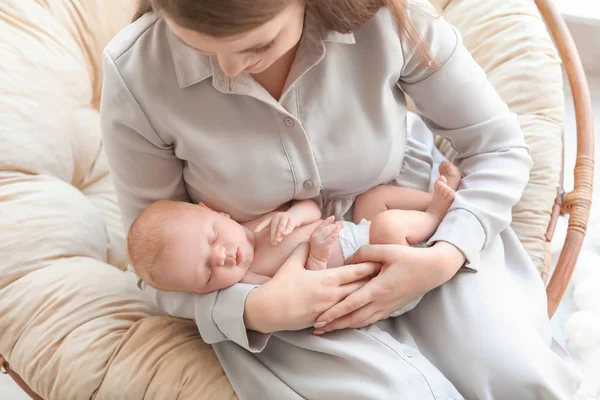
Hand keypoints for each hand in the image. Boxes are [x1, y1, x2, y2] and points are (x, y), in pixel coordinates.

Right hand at [244, 242, 379, 332]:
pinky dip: (354, 309)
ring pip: (354, 302)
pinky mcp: (325, 320)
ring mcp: (330, 309)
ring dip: (366, 296)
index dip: (369, 266)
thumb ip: (303, 249)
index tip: (380, 261)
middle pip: (360, 288)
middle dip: (373, 281)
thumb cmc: (280, 286)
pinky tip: (361, 308)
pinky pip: (344, 314)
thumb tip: (309, 238)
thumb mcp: (291, 263)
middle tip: (386, 275)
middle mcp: (332, 295)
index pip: (355, 272)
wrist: (269, 311)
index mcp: (327, 279)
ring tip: (377, 290)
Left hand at [255, 212, 300, 244]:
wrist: (297, 215)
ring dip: (279, 234)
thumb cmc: (285, 222)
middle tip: (273, 243)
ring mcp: (285, 217)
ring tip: (277, 241)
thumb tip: (266, 239)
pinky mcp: (292, 220)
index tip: (255, 231)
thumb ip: (272, 230)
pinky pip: (289, 226)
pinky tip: (284, 234)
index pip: (265, 222)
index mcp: (272, 218)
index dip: (260, 226)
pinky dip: (286, 230)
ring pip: (281, 226)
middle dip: (273, 235)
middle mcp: (278, 216)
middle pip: (274, 226)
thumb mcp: (277, 224)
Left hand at [313, 242, 463, 333]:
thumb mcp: (386, 249)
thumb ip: (364, 253)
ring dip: (344, 326)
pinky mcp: (392, 308)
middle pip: (353, 318)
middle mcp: (382, 301)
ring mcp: (388, 307)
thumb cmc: (410, 258)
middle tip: (316, 329)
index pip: (351, 303)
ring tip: (329, 328)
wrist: (434, 269)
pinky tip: (349, 323)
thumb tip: (347, 262)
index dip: (334, 312)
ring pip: (362, 321)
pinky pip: (371, 319)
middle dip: (334, 325)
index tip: (319, 319)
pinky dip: (357, 323)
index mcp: (378, 288)